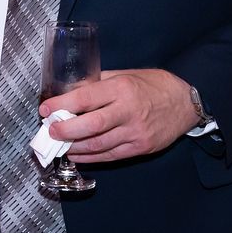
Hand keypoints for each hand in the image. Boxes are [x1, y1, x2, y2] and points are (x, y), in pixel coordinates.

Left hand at [40, 69, 197, 162]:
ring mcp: (135, 132)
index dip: (61, 105)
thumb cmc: (154, 85)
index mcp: (121, 88)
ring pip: (98, 145)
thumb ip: (99, 83)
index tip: (45, 109)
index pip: (85, 98)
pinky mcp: (140, 148)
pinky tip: (77, 154)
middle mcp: (128, 111)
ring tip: (60, 144)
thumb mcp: (126, 75)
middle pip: (90, 126)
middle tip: (50, 131)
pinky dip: (90, 158)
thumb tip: (71, 91)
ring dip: (74, 147)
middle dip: (65, 130)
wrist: (186, 102)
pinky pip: (110, 156)